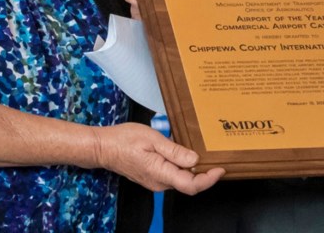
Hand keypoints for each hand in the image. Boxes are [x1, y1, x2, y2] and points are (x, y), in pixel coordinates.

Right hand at [92, 123, 223, 193]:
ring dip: (193, 169)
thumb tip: (194, 160)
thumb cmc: (124, 140)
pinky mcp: (153, 177)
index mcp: (160, 173)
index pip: (191, 185)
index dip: (208, 180)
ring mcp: (155, 182)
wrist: (103, 148)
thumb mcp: (152, 139)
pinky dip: (182, 166)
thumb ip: (174, 151)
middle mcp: (159, 183)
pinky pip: (173, 175)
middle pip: (188, 183)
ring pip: (181, 179)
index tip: (220, 169)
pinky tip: (185, 152)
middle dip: (204, 173)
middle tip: (216, 157)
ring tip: (203, 152)